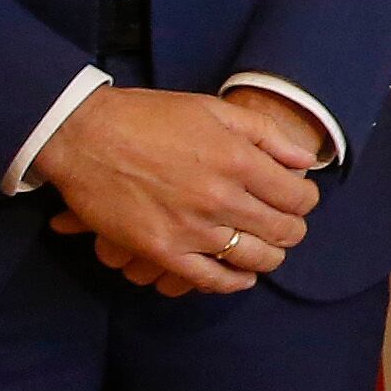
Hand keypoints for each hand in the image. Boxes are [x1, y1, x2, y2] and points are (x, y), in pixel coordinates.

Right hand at [37, 85, 320, 295]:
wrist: (84, 135)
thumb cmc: (148, 116)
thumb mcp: (213, 109)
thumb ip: (265, 134)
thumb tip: (306, 160)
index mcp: (238, 160)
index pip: (299, 197)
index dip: (305, 200)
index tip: (297, 198)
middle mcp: (222, 198)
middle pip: (284, 231)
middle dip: (292, 229)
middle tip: (283, 224)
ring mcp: (192, 229)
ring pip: (255, 259)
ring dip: (269, 256)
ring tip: (264, 247)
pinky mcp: (163, 251)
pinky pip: (212, 279)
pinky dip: (233, 282)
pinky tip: (241, 275)